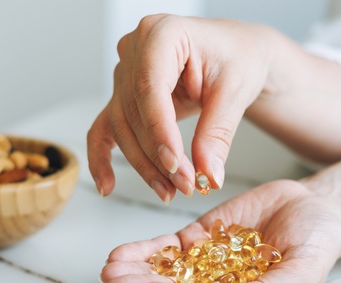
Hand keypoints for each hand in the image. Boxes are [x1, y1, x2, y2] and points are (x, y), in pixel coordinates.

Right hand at [87, 14, 277, 202]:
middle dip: (157, 155)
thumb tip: (208, 174)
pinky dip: (102, 157)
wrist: (238, 55)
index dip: (159, 131)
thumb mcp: (236, 92)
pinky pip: (105, 128)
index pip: (150, 87)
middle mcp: (135, 49)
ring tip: (170, 191)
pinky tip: (108, 186)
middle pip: (134, 112)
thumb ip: (217, 133)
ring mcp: (125, 72)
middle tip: (185, 185)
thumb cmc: (238, 58)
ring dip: (144, 164)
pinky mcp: (124, 95)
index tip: (176, 165)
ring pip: (122, 127)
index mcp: (162, 33)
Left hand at [100, 179, 340, 282]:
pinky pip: (166, 250)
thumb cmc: (318, 244)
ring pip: (165, 275)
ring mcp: (206, 268)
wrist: (315, 207)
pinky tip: (120, 253)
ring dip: (135, 274)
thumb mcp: (303, 270)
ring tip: (110, 269)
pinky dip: (143, 251)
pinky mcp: (198, 242)